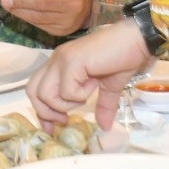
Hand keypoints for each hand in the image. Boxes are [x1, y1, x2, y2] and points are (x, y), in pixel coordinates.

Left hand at [0, 0, 92, 35]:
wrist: (88, 8)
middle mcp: (73, 4)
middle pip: (42, 3)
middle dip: (21, 0)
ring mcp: (68, 20)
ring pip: (39, 16)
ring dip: (20, 11)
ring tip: (7, 6)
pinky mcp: (61, 31)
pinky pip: (40, 25)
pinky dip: (27, 18)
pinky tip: (18, 13)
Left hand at [26, 19, 150, 129]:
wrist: (136, 40)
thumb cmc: (124, 57)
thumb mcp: (110, 87)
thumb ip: (102, 105)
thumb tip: (105, 126)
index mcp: (61, 64)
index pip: (36, 89)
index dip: (41, 111)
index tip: (53, 128)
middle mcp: (56, 60)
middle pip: (32, 91)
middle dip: (46, 112)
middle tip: (64, 119)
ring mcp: (62, 59)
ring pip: (44, 93)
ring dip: (64, 104)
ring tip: (84, 96)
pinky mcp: (72, 62)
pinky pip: (65, 90)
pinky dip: (80, 95)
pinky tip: (93, 84)